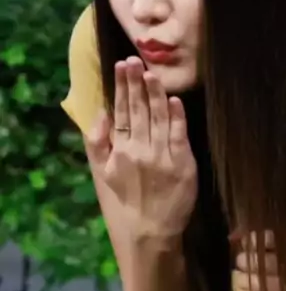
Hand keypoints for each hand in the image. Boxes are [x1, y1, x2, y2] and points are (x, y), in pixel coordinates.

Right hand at [86, 56, 197, 242]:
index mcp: (120, 151)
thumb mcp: (102, 174)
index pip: (121, 112)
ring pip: (159, 117)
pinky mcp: (183, 164)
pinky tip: (174, 100)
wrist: (149, 231)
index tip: (121, 66)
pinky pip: (179, 135)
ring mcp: (162, 156)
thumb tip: (100, 113)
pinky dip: (177, 116)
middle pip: (139, 110)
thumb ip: (97, 142)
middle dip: (136, 82)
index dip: (121, 88)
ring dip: (156, 93)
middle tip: (135, 60)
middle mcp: (140, 150)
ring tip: (152, 73)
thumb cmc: (125, 201)